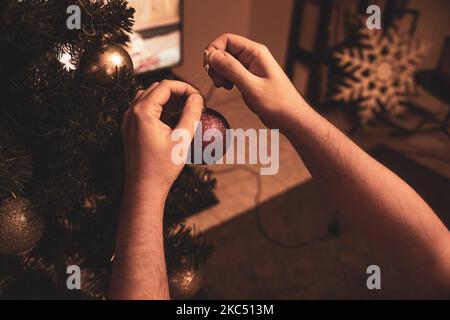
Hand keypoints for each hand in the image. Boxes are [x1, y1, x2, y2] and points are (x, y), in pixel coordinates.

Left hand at [122, 80, 202, 196]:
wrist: (143, 189)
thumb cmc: (162, 167)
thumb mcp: (182, 139)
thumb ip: (191, 114)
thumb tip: (197, 97)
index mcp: (142, 112)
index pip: (166, 86)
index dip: (185, 88)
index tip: (199, 98)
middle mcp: (131, 112)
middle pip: (156, 88)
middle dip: (177, 92)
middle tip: (194, 103)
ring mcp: (128, 120)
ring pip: (149, 97)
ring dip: (167, 99)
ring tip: (184, 109)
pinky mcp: (129, 129)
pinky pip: (143, 109)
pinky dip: (159, 108)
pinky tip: (172, 119)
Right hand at [204, 33, 305, 131]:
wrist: (290, 117)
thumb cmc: (277, 103)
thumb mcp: (251, 86)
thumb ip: (231, 69)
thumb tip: (212, 55)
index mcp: (255, 52)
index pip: (226, 39)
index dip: (214, 51)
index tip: (210, 68)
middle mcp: (252, 56)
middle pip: (224, 50)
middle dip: (216, 64)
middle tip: (218, 81)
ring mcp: (250, 67)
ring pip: (225, 62)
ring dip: (219, 73)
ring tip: (225, 86)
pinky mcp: (248, 77)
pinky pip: (230, 72)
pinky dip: (225, 79)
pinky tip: (230, 88)